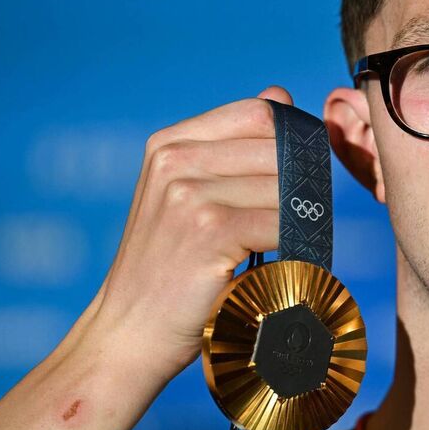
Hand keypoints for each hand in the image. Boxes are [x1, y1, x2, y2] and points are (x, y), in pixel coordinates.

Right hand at [84, 86, 290, 382]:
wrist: (129, 334)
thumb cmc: (170, 269)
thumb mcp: (189, 195)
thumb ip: (233, 148)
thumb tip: (281, 95)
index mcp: (170, 143)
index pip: (260, 113)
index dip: (292, 145)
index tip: (297, 181)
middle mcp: (175, 159)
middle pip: (278, 149)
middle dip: (299, 188)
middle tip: (289, 226)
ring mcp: (189, 192)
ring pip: (285, 188)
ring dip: (296, 222)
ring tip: (274, 251)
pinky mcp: (209, 228)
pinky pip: (283, 224)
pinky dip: (292, 248)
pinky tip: (273, 268)